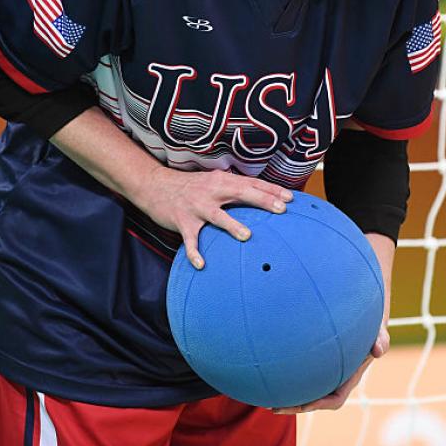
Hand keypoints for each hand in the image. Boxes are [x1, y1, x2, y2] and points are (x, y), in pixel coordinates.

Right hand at [134, 164, 291, 269]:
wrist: (154, 185)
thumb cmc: (190, 187)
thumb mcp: (213, 182)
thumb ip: (233, 187)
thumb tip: (259, 196)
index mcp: (221, 180)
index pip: (251, 183)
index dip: (271, 190)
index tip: (290, 197)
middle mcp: (211, 191)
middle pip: (240, 193)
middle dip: (262, 200)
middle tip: (281, 209)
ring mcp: (196, 206)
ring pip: (217, 216)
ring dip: (231, 225)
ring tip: (246, 236)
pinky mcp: (182, 221)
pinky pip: (190, 239)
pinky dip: (194, 252)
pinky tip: (201, 264)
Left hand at [271, 325, 389, 414]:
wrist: (365, 321)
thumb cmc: (372, 328)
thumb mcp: (378, 333)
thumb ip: (381, 340)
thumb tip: (380, 350)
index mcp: (350, 378)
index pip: (334, 400)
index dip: (318, 405)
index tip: (302, 405)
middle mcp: (337, 379)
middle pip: (315, 400)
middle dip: (296, 406)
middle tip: (273, 408)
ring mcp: (327, 373)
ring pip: (307, 389)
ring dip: (289, 395)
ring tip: (266, 397)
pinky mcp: (318, 363)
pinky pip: (303, 376)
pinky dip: (289, 378)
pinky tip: (271, 371)